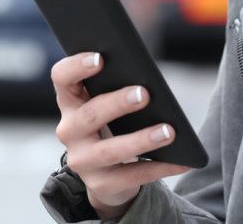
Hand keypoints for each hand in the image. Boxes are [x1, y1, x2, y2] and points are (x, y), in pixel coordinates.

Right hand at [52, 52, 191, 218]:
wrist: (107, 173)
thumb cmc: (112, 125)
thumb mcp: (108, 104)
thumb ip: (117, 87)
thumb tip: (149, 82)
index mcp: (70, 101)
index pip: (61, 78)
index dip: (76, 66)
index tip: (100, 58)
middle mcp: (69, 130)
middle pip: (90, 114)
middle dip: (118, 103)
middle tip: (145, 94)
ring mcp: (82, 160)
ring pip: (110, 150)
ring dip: (141, 140)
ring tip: (169, 131)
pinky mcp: (100, 184)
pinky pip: (132, 176)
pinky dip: (160, 167)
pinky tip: (181, 161)